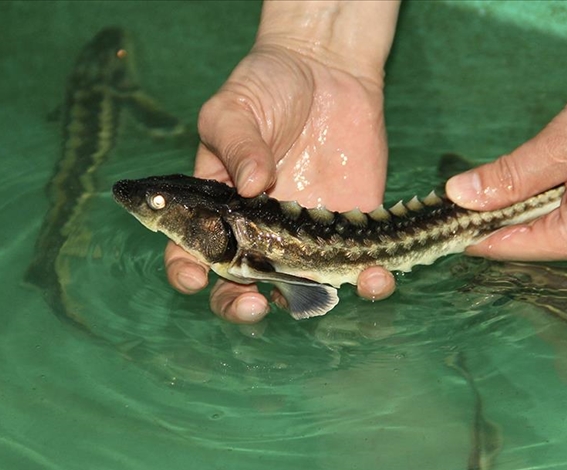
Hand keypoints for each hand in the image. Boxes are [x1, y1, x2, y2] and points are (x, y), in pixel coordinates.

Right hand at [165, 12, 397, 323]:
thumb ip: (237, 145)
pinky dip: (371, 280)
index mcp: (219, 210)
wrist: (326, 67)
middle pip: (245, 285)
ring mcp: (308, 237)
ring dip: (315, 303)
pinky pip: (362, 266)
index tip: (196, 276)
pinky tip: (377, 276)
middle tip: (254, 302)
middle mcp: (261, 233)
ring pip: (306, 289)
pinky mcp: (354, 229)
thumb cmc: (266, 85)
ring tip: (327, 295)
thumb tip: (250, 184)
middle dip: (242, 305)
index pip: (193, 253)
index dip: (189, 272)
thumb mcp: (234, 108)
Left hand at [446, 57, 566, 260]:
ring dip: (539, 205)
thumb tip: (461, 195)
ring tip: (511, 182)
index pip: (516, 246)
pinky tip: (561, 172)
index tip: (448, 228)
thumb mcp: (558, 146)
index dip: (477, 236)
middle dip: (507, 219)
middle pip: (544, 238)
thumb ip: (508, 176)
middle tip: (472, 199)